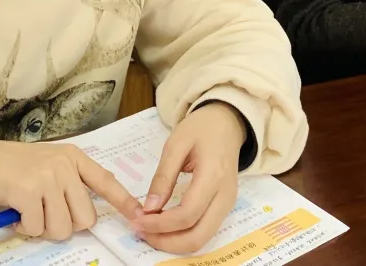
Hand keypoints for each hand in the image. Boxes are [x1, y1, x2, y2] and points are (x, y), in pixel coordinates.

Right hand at [0, 140, 140, 240]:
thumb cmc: (17, 166)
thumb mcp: (51, 164)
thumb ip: (71, 182)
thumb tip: (86, 215)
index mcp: (74, 158)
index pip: (106, 181)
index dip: (124, 201)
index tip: (139, 214)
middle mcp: (64, 166)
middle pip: (85, 217)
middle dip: (68, 225)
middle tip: (48, 217)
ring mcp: (46, 178)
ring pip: (62, 227)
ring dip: (44, 230)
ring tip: (31, 215)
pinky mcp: (27, 192)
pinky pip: (37, 228)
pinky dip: (26, 229)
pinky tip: (18, 216)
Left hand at [133, 102, 245, 252]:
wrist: (227, 122)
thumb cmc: (201, 128)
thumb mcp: (176, 144)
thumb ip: (163, 177)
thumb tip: (149, 208)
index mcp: (213, 176)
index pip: (187, 214)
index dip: (160, 224)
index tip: (137, 220)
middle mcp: (225, 196)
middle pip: (197, 236)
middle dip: (166, 241)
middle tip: (141, 231)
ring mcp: (228, 204)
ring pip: (203, 239)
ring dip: (174, 242)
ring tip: (150, 231)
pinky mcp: (225, 206)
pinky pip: (205, 230)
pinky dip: (184, 235)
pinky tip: (165, 226)